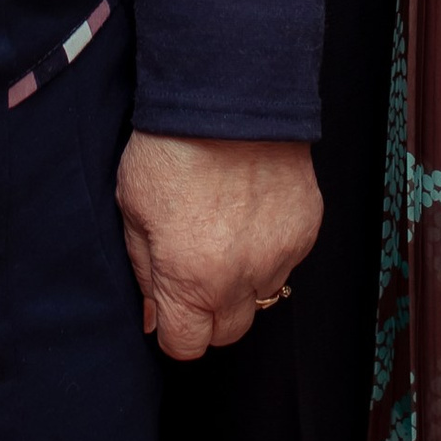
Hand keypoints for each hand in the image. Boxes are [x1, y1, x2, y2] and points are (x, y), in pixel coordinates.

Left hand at [116, 132, 322, 361]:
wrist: (228, 95)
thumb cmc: (171, 148)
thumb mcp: (133, 210)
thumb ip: (145, 271)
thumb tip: (154, 317)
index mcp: (189, 280)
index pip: (185, 346)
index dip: (175, 328)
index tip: (172, 306)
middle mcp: (239, 278)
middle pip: (229, 332)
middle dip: (210, 311)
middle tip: (198, 269)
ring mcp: (279, 255)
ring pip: (261, 295)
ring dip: (243, 278)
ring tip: (227, 230)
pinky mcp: (307, 230)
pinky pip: (287, 259)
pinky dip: (270, 246)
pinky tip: (252, 210)